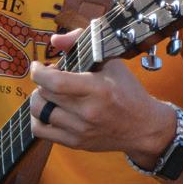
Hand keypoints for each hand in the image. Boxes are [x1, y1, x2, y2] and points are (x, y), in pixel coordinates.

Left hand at [30, 29, 174, 165]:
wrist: (144, 127)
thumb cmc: (127, 90)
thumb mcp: (111, 61)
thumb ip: (81, 43)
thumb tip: (55, 40)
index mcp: (97, 89)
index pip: (55, 82)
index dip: (39, 72)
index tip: (39, 66)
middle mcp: (87, 112)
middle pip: (45, 94)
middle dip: (42, 82)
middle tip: (51, 77)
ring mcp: (80, 130)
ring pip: (39, 112)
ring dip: (39, 98)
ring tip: (49, 93)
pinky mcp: (76, 143)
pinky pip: (41, 131)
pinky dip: (37, 118)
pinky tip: (48, 109)